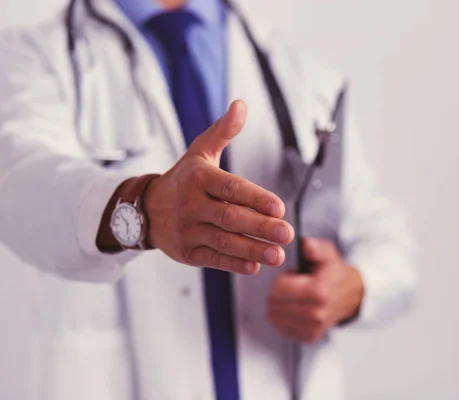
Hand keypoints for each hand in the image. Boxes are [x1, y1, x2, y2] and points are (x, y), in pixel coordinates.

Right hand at [144, 100, 294, 273]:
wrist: (145, 209)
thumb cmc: (182, 179)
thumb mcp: (199, 151)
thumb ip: (223, 131)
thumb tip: (240, 105)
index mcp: (199, 178)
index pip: (230, 189)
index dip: (255, 198)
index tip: (279, 208)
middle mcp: (192, 205)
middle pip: (230, 217)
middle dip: (260, 227)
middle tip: (287, 233)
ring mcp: (188, 230)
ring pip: (224, 242)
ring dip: (252, 249)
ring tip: (278, 254)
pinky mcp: (187, 253)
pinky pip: (213, 259)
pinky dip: (234, 264)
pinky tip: (255, 265)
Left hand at [268, 238, 363, 342]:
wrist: (350, 295)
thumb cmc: (333, 273)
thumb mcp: (327, 254)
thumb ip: (315, 248)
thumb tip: (305, 245)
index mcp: (318, 292)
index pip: (278, 288)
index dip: (280, 279)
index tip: (291, 275)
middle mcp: (316, 314)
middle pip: (274, 305)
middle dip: (276, 293)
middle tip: (291, 286)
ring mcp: (313, 328)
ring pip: (274, 318)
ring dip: (278, 306)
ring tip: (293, 296)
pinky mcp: (310, 337)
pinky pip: (282, 329)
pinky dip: (283, 318)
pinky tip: (294, 308)